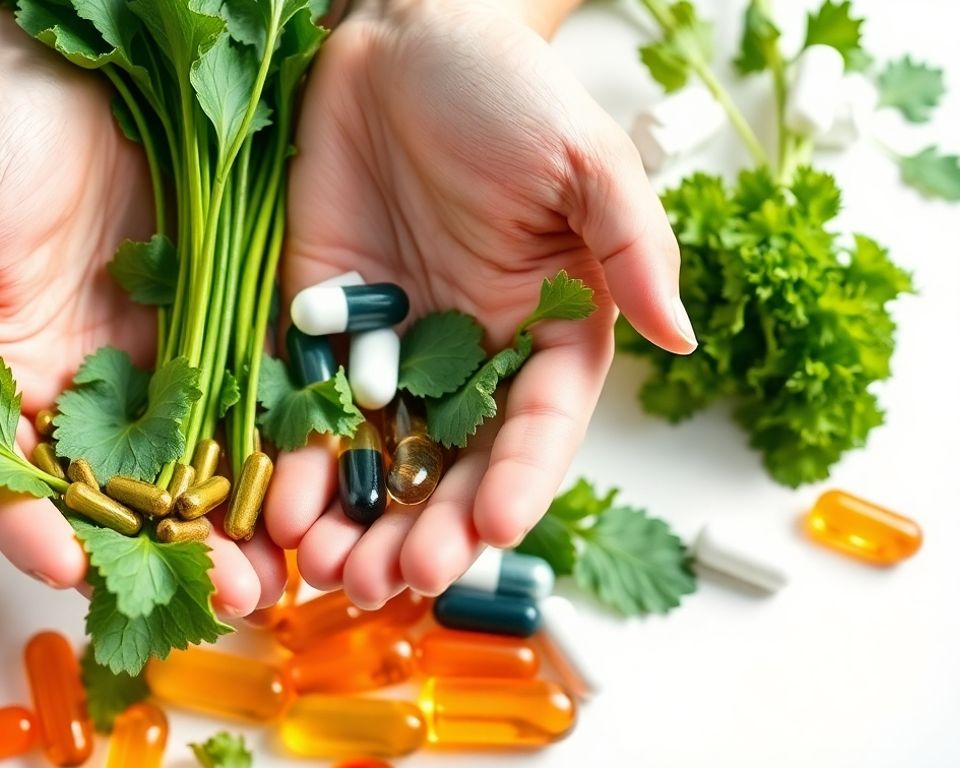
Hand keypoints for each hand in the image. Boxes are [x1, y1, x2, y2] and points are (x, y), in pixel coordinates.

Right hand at [0, 3, 282, 616]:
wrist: (64, 74)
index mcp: (6, 388)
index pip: (15, 483)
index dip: (37, 530)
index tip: (72, 569)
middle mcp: (82, 394)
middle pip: (117, 494)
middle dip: (159, 551)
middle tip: (209, 596)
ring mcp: (155, 369)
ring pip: (190, 467)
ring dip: (227, 525)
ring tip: (264, 573)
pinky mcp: (219, 334)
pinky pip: (246, 401)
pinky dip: (271, 454)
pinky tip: (301, 492)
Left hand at [264, 0, 695, 606]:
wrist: (399, 37)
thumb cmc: (504, 88)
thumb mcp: (584, 157)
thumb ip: (631, 244)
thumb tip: (680, 338)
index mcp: (543, 330)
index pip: (536, 424)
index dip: (517, 477)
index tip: (495, 525)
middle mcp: (465, 355)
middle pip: (450, 463)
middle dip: (428, 525)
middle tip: (399, 576)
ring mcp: (386, 347)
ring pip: (374, 454)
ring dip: (358, 519)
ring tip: (338, 571)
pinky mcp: (314, 324)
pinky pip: (302, 405)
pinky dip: (292, 459)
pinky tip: (280, 510)